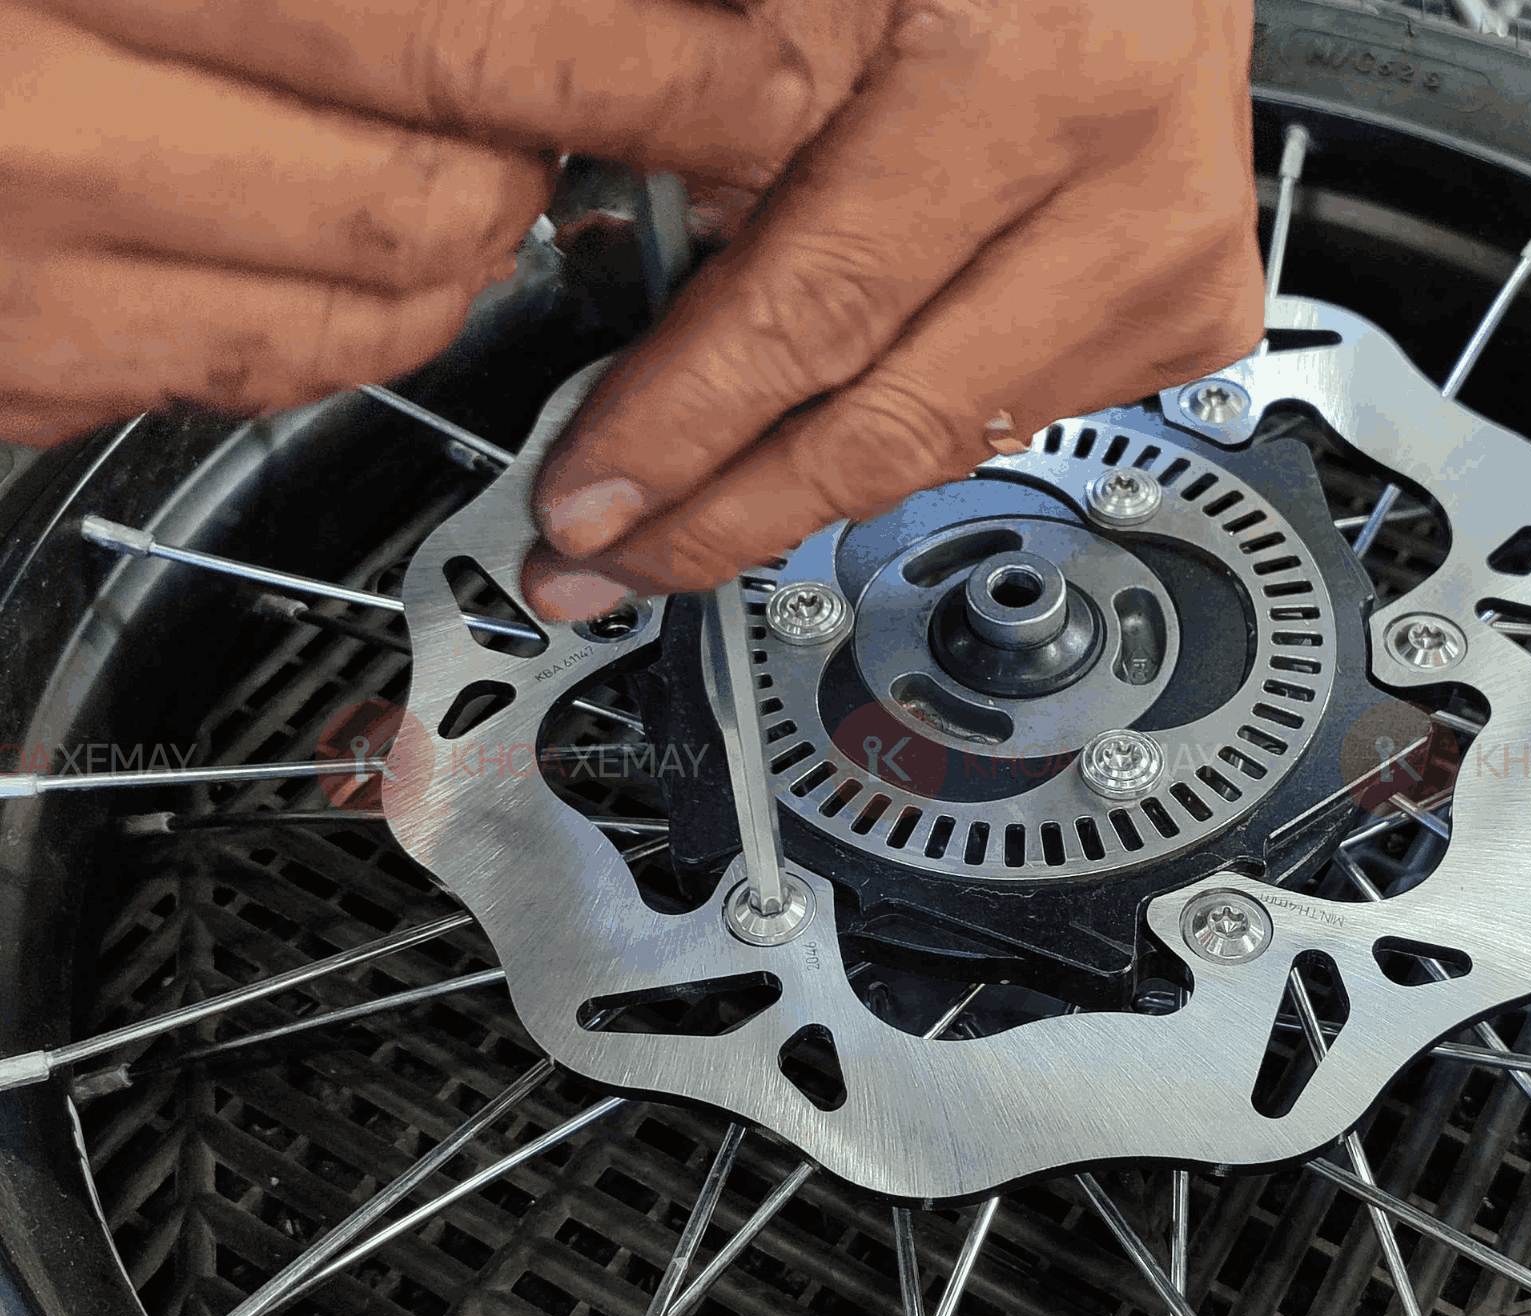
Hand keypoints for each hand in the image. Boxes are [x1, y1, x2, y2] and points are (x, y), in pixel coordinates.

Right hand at [0, 0, 815, 443]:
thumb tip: (544, 8)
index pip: (463, 22)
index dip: (647, 56)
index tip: (760, 66)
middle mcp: (23, 110)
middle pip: (433, 193)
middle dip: (559, 147)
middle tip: (601, 89)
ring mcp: (2, 263)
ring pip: (365, 311)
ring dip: (458, 234)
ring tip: (449, 138)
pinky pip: (244, 370)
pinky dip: (333, 306)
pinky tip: (301, 214)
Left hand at [520, 0, 1263, 619]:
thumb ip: (734, 118)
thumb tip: (635, 285)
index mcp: (1032, 81)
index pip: (820, 307)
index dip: (688, 423)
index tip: (591, 502)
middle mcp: (1130, 199)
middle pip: (891, 424)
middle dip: (728, 517)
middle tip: (612, 566)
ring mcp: (1172, 276)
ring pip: (948, 442)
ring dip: (806, 486)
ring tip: (688, 509)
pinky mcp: (1190, 322)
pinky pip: (1013, 420)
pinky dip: (904, 432)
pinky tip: (821, 435)